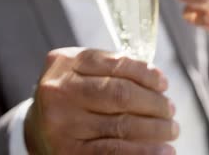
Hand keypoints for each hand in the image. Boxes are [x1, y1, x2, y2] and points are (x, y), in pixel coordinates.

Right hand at [25, 48, 177, 154]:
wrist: (36, 129)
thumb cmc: (71, 96)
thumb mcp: (82, 72)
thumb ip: (113, 69)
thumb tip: (159, 83)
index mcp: (66, 62)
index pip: (117, 64)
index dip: (146, 73)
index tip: (164, 83)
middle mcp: (60, 90)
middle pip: (121, 94)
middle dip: (154, 103)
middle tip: (170, 109)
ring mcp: (63, 123)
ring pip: (122, 125)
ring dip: (156, 128)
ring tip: (171, 129)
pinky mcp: (70, 151)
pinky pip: (114, 151)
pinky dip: (144, 151)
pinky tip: (163, 151)